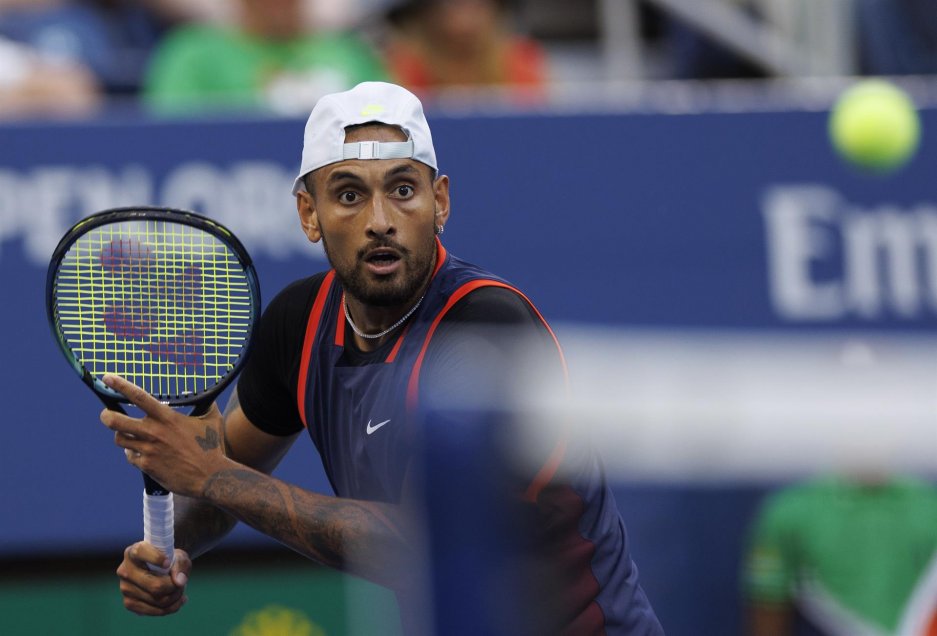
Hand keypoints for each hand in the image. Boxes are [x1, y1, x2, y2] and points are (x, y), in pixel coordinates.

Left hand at [100, 374, 230, 496]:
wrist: (209, 476)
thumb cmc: (212, 446)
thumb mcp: (211, 420)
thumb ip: (204, 403)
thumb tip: (203, 393)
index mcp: (167, 418)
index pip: (138, 397)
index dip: (120, 385)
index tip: (107, 378)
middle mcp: (154, 432)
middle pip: (115, 421)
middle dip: (106, 416)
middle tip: (106, 415)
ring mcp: (148, 450)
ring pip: (119, 439)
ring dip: (122, 435)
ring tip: (129, 435)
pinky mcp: (146, 466)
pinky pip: (130, 457)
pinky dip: (133, 454)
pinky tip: (143, 454)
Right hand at [116, 541, 191, 615]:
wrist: (160, 569)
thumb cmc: (169, 559)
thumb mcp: (179, 556)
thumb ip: (181, 565)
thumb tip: (179, 582)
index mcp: (134, 552)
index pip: (141, 552)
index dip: (156, 558)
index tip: (168, 562)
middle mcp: (125, 570)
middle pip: (155, 586)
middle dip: (175, 587)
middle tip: (182, 583)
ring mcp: (125, 588)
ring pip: (157, 600)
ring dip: (175, 597)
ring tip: (180, 590)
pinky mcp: (129, 603)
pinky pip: (154, 611)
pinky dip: (170, 608)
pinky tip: (178, 601)